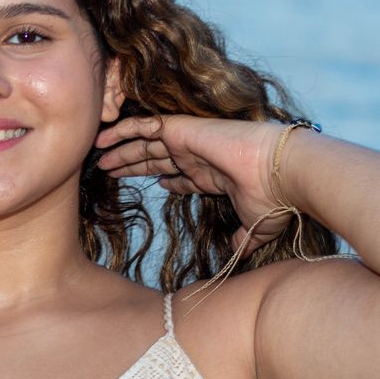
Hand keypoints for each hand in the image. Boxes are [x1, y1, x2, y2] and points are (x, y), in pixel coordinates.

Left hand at [94, 115, 298, 247]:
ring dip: (122, 150)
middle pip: (157, 159)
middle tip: (110, 170)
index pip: (183, 176)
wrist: (280, 172)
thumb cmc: (273, 199)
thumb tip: (239, 252)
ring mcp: (188, 142)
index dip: (166, 178)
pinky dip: (122, 129)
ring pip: (146, 143)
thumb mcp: (255, 228)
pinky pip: (144, 126)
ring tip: (99, 156)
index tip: (154, 183)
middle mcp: (198, 158)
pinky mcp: (181, 130)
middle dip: (133, 164)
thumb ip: (242, 240)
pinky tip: (104, 138)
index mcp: (212, 177)